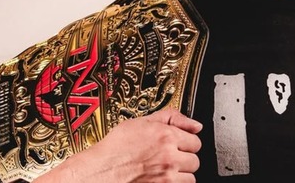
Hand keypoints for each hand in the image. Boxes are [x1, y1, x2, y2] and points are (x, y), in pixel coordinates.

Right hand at [35, 108, 201, 182]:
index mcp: (167, 137)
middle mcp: (169, 158)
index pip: (196, 141)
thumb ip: (172, 118)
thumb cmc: (115, 149)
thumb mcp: (141, 122)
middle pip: (195, 160)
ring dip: (181, 173)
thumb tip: (195, 124)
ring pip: (190, 177)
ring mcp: (166, 177)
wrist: (99, 171)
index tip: (180, 144)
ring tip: (167, 169)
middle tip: (171, 157)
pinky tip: (163, 178)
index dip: (187, 142)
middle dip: (185, 158)